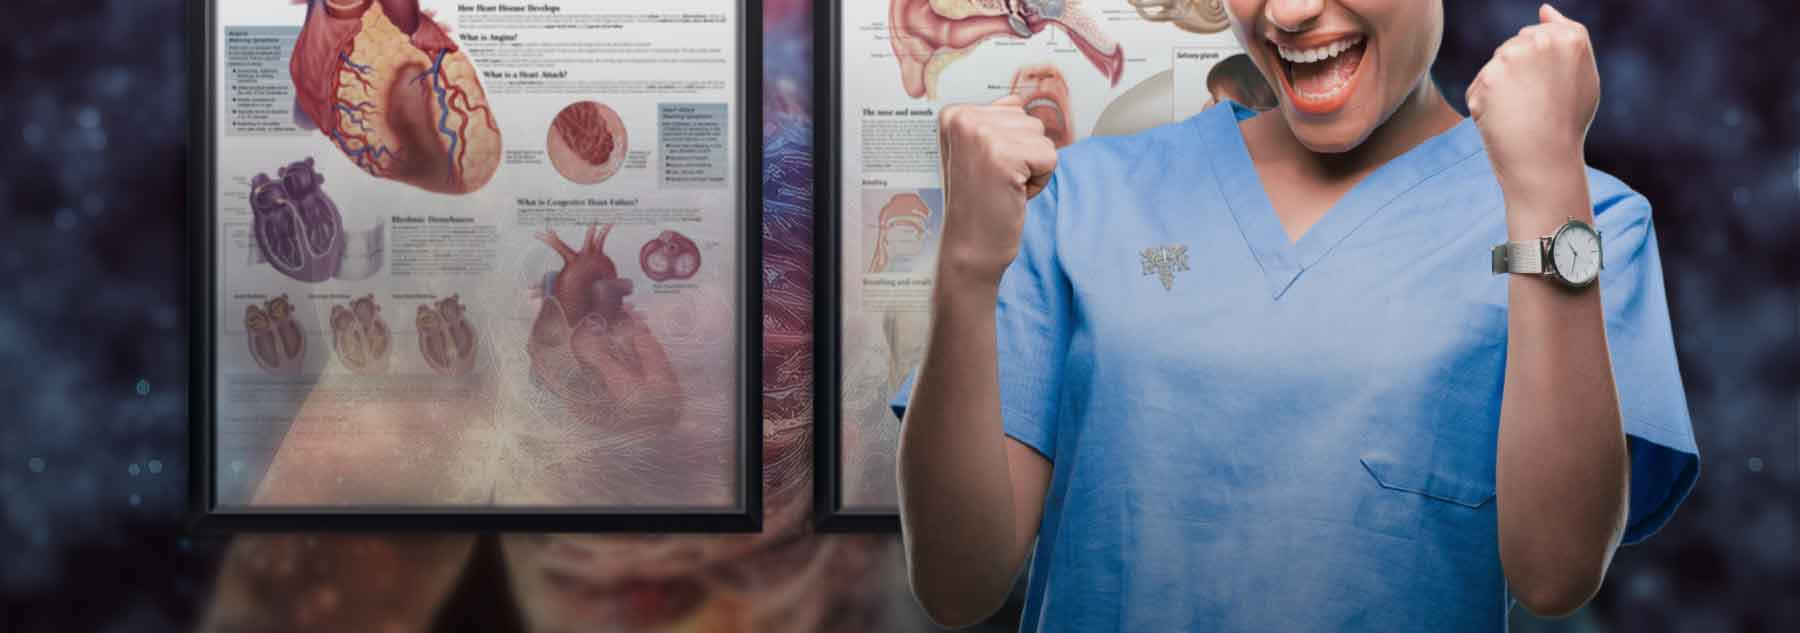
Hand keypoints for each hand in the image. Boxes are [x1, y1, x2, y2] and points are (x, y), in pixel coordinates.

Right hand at [936, 94, 1059, 287]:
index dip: (1010, 143)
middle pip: (1029, 120)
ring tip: (1003, 186)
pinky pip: (1050, 157)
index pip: (1012, 107)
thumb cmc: (976, 203)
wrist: (970, 247)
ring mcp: (981, 136)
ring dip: (1031, 167)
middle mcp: (963, 119)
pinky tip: (1012, 194)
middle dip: (1024, 154)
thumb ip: (995, 122)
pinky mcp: (1004, 157)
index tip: (986, 167)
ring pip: (1042, 137)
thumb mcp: (976, 151)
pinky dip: (1039, 181)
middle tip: (996, 181)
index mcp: (954, 114)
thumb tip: (1017, 100)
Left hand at [1467, 4, 1599, 202]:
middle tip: (1536, 106)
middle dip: (1518, 73)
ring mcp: (1511, 59)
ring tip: (1521, 114)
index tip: (1549, 89)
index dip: (1540, 65)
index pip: (1539, 33)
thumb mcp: (1582, 75)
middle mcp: (1542, 42)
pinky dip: (1484, 105)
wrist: (1544, 161)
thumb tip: (1544, 8)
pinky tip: (1503, 121)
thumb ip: (1566, 35)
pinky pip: (1479, 87)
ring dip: (1500, 88)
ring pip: (1495, 66)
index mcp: (1572, 37)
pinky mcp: (1487, 79)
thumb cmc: (1567, 121)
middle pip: (1514, 45)